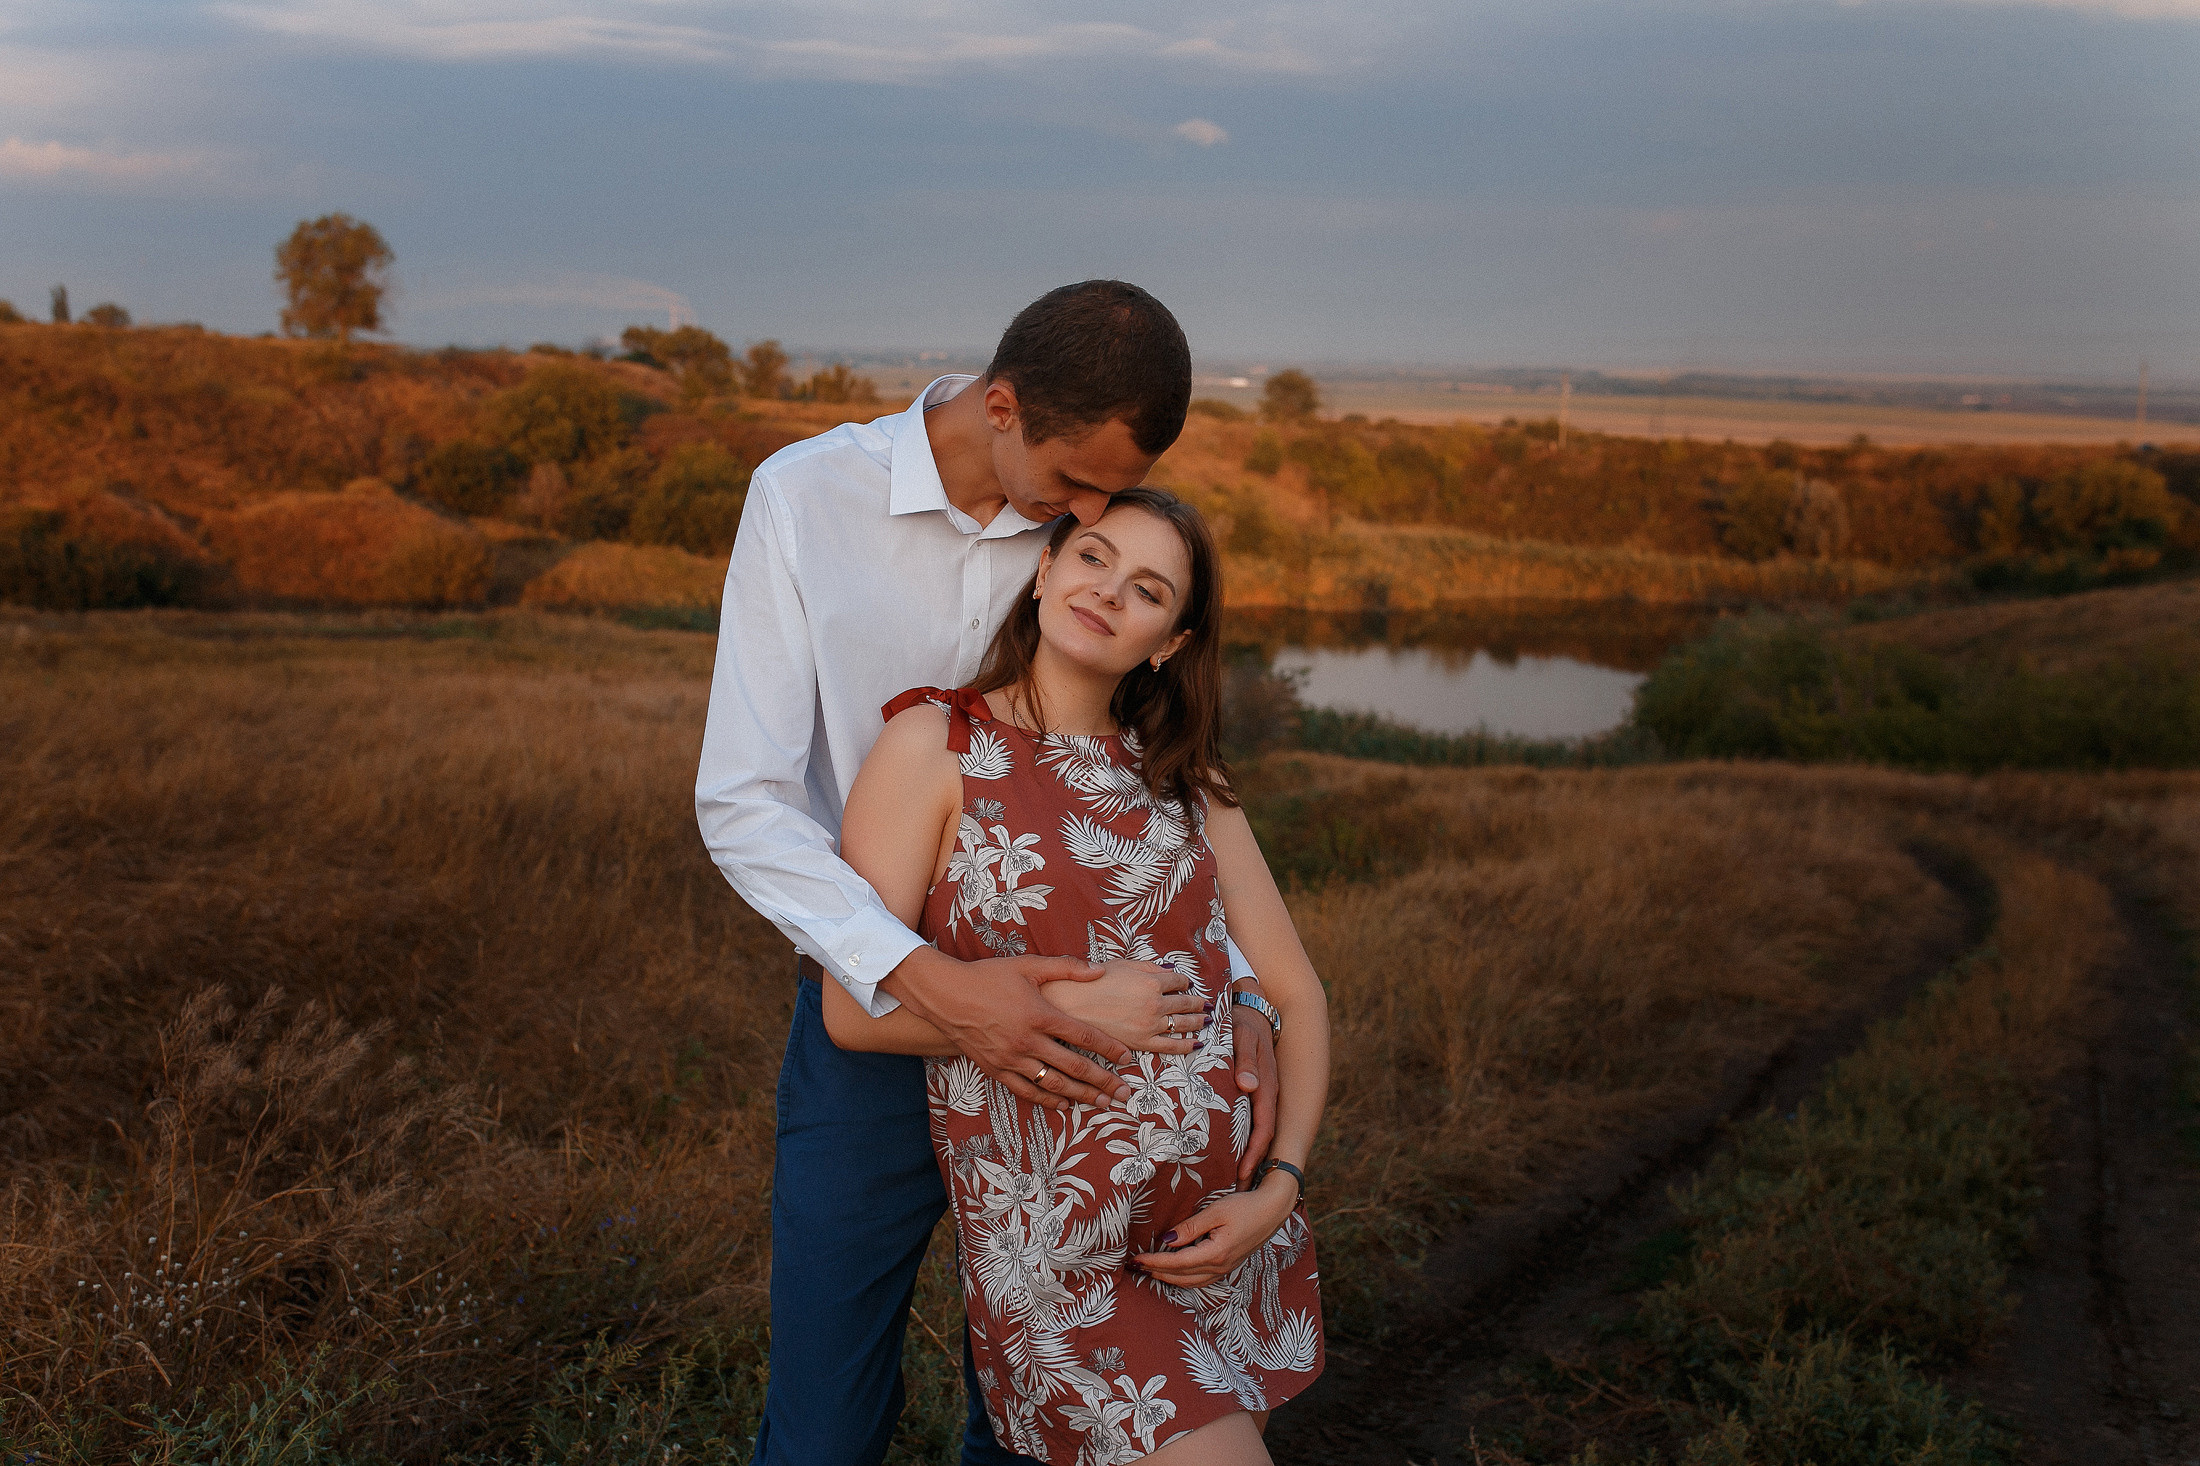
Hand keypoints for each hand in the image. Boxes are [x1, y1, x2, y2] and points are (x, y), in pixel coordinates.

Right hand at [882, 946, 1131, 1109]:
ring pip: (1053, 1084)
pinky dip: (1048, 1100)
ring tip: (1102, 1103)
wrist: (945, 995)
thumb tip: (1099, 971)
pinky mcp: (996, 1069)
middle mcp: (1028, 1041)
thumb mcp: (1027, 965)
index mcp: (1040, 1014)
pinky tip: (1065, 1104)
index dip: (1109, 1049)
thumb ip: (1066, 967)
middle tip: (1124, 1093)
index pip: (1084, 1036)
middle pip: (1074, 1067)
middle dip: (1103, 1081)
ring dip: (1081, 1095)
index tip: (1127, 1059)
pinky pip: (1026, 1091)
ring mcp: (1011, 1058)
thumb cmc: (987, 977)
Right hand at [1044, 961, 1207, 1055]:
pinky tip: (1195, 1043)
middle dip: (1198, 1002)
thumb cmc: (1092, 981)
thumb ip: (1147, 967)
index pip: (1178, 981)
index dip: (1184, 982)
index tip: (1187, 984)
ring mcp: (1149, 1025)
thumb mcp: (1121, 964)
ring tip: (1206, 1020)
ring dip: (1198, 1021)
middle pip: (1185, 1003)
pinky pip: (1171, 1047)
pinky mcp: (1141, 1043)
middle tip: (1207, 1003)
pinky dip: (1187, 1045)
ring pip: (1183, 1025)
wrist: (1069, 1005)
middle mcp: (1155, 1003)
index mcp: (1151, 981)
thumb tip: (1168, 969)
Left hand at [1130, 1173, 1299, 1288]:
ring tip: (1150, 1271)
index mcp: (1216, 1253)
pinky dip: (1184, 1278)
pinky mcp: (1228, 1265)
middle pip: (1181, 1277)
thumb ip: (1190, 1227)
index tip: (1136, 1259)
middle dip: (1157, 1273)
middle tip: (1136, 1266)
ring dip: (1169, 1278)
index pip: (1177, 1263)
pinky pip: (1201, 1279)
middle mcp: (1220, 1266)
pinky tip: (1175, 1271)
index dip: (1154, 1262)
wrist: (1273, 1209)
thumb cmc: (1246, 1206)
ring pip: (1191, 1282)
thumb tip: (1167, 1241)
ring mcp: (1225, 1268)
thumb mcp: (1216, 1211)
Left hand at [1229, 982, 1280, 1186]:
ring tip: (1232, 1179)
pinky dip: (1244, 1136)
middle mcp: (1266, 1093)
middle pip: (1262, 1135)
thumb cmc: (1244, 1022)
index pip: (1263, 1127)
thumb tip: (1248, 1086)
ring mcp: (1260, 1092)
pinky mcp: (1253, 1088)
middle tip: (1235, 1189)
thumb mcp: (1242, 1038)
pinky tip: (1230, 1148)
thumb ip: (1244, 1061)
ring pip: (1257, 1129)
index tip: (1242, 1174)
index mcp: (1266, 1085)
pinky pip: (1251, 1117)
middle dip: (1252, 1163)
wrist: (1252, 1006)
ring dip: (1248, 1153)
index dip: (1255, 1153)